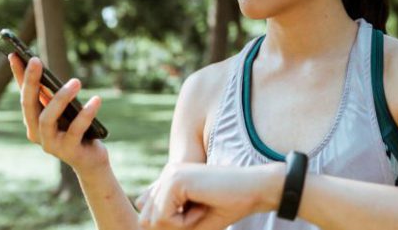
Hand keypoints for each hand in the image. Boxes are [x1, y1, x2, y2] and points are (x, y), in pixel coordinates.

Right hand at [9, 54, 108, 174]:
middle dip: (30, 81)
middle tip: (35, 60)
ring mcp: (50, 144)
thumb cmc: (77, 131)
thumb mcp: (65, 111)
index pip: (23, 95)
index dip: (18, 75)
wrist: (90, 161)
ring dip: (60, 98)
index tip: (14, 54)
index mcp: (32, 122)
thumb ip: (54, 96)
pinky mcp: (69, 151)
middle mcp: (36, 133)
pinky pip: (76, 129)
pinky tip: (96, 99)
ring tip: (76, 81)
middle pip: (28, 105)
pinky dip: (86, 114)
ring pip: (48, 118)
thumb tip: (46, 72)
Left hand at [135, 162, 284, 229]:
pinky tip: (203, 207)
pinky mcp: (175, 180)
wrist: (254, 190)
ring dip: (180, 226)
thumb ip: (168, 221)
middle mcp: (167, 174)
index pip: (151, 217)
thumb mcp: (193, 219)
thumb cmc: (229, 205)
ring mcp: (169, 175)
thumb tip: (143, 222)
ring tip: (202, 210)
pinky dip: (184, 223)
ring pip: (154, 220)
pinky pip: (164, 218)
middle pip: (148, 220)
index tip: (201, 213)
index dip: (175, 227)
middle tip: (202, 213)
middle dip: (175, 227)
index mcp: (171, 180)